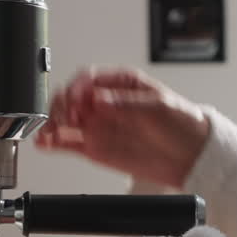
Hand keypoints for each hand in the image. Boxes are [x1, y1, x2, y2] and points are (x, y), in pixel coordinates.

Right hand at [38, 67, 210, 188]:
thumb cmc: (181, 124)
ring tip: (48, 132)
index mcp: (121, 84)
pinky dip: (54, 142)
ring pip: (65, 120)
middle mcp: (105, 103)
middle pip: (71, 98)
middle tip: (64, 118)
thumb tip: (100, 99)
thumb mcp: (158, 107)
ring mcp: (99, 125)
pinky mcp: (95, 148)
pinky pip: (69, 142)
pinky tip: (45, 142)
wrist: (192, 156)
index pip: (89, 79)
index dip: (77, 88)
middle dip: (62, 106)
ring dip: (52, 123)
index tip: (75, 100)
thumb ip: (127, 104)